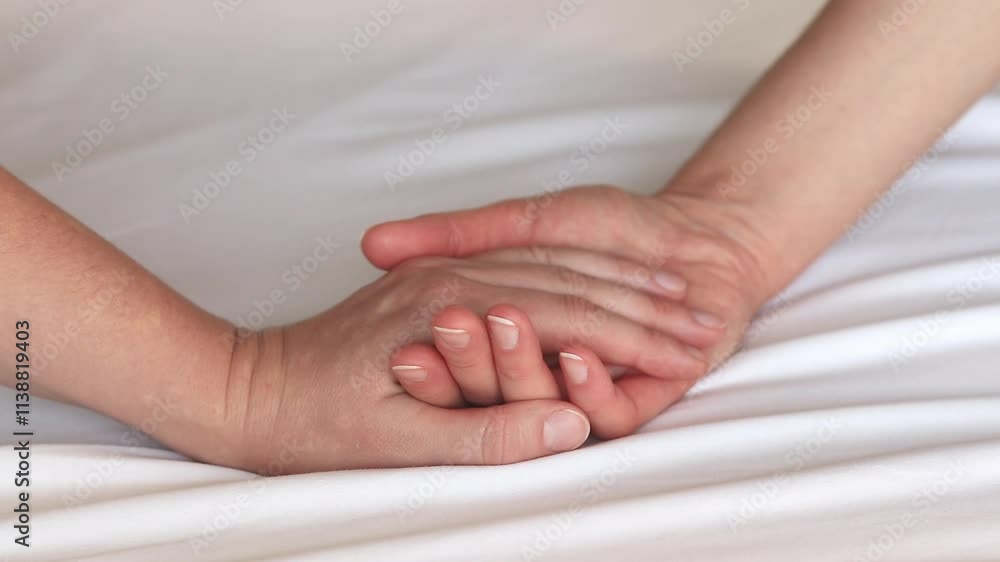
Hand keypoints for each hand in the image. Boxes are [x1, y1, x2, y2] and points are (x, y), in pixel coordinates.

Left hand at [208, 245, 722, 473]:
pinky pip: (521, 262)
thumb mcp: (398, 443)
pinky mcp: (436, 278)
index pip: (565, 322)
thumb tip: (569, 425)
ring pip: (552, 268)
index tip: (689, 353)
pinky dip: (573, 274)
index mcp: (451, 318)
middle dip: (642, 306)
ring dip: (619, 283)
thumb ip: (486, 434)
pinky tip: (602, 281)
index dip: (631, 340)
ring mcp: (443, 274)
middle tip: (705, 320)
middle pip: (570, 285)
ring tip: (675, 298)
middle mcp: (454, 283)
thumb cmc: (315, 421)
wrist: (248, 387)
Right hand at [362, 185, 786, 436]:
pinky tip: (580, 352)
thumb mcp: (523, 221)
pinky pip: (607, 411)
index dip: (437, 337)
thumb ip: (458, 235)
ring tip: (508, 329)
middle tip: (449, 329)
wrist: (700, 235)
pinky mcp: (635, 401)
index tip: (396, 335)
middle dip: (474, 355)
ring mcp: (587, 386)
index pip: (463, 339)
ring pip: (546, 395)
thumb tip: (373, 244)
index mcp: (509, 326)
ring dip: (525, 367)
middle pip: (498, 373)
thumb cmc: (615, 224)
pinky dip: (591, 384)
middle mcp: (542, 363)